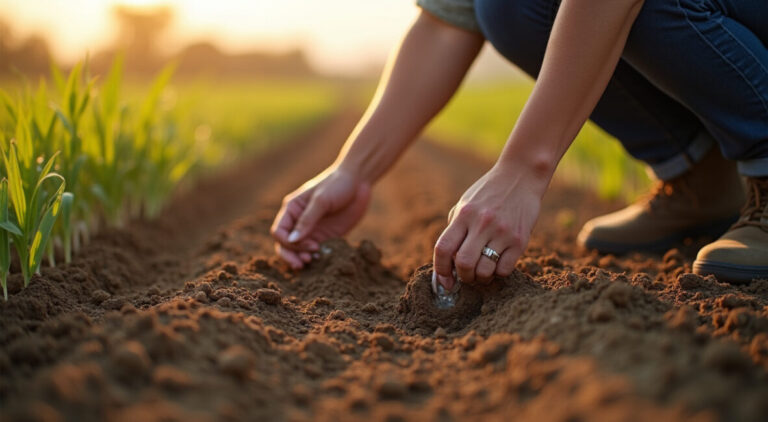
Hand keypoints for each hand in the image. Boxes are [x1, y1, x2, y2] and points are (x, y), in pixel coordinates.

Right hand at [271, 167, 370, 268]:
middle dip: (291, 256)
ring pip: (299, 251)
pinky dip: (318, 258)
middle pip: (285, 245)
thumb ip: (307, 220)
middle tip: (302, 264)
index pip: (279, 232)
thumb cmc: (337, 184)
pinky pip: (317, 251)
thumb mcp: (321, 200)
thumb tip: (292, 240)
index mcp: (292, 209)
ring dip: (303, 258)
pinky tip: (325, 259)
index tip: (308, 246)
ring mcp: (312, 230)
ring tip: (315, 261)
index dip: (288, 243)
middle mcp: (298, 222)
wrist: (358, 181)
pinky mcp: (326, 236)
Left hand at [433, 162, 547, 288]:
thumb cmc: (489, 192)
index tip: (444, 281)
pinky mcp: (520, 239)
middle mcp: (481, 223)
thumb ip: (455, 229)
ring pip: (485, 270)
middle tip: (467, 276)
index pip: (443, 249)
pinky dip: (498, 273)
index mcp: (464, 215)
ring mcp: (502, 232)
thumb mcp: (466, 204)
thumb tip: (446, 262)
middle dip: (463, 277)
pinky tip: (498, 264)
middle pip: (464, 263)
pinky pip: (505, 269)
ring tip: (483, 272)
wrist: (521, 176)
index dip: (440, 270)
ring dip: (481, 278)